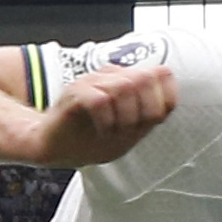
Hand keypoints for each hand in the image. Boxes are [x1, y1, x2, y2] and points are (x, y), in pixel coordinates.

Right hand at [34, 64, 177, 168]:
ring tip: (114, 130)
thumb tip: (167, 99)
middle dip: (145, 109)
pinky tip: (102, 131)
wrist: (55, 146)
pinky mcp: (75, 93)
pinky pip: (100, 100)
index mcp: (129, 82)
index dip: (165, 96)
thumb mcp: (130, 130)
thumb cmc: (90, 138)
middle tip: (132, 127)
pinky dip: (106, 121)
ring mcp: (92, 82)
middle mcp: (112, 77)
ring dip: (125, 117)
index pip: (163, 75)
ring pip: (124, 87)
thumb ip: (150, 113)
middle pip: (145, 78)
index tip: (152, 119)